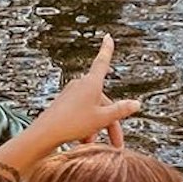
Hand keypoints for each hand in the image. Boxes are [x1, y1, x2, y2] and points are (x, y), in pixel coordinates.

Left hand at [29, 35, 139, 152]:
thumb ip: (121, 110)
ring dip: (96, 127)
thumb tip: (137, 104)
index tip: (108, 36)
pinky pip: (81, 113)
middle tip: (116, 145)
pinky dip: (85, 126)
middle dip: (110, 123)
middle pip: (103, 101)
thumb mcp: (102, 118)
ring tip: (90, 143)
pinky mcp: (63, 104)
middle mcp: (81, 85)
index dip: (107, 49)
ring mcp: (71, 94)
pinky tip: (82, 141)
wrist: (45, 133)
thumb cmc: (73, 123)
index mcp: (91, 83)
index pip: (102, 62)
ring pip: (92, 110)